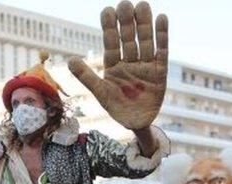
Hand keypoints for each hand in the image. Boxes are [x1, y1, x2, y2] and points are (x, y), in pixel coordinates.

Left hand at [68, 1, 166, 130]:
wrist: (136, 124)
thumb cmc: (117, 109)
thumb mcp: (100, 93)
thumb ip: (87, 77)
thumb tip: (70, 60)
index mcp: (113, 66)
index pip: (111, 43)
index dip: (109, 27)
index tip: (107, 10)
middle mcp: (129, 62)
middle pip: (128, 38)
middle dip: (126, 21)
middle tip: (124, 4)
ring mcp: (145, 65)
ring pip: (144, 40)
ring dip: (144, 24)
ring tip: (142, 5)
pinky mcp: (160, 72)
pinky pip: (161, 51)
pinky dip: (162, 36)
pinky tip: (161, 19)